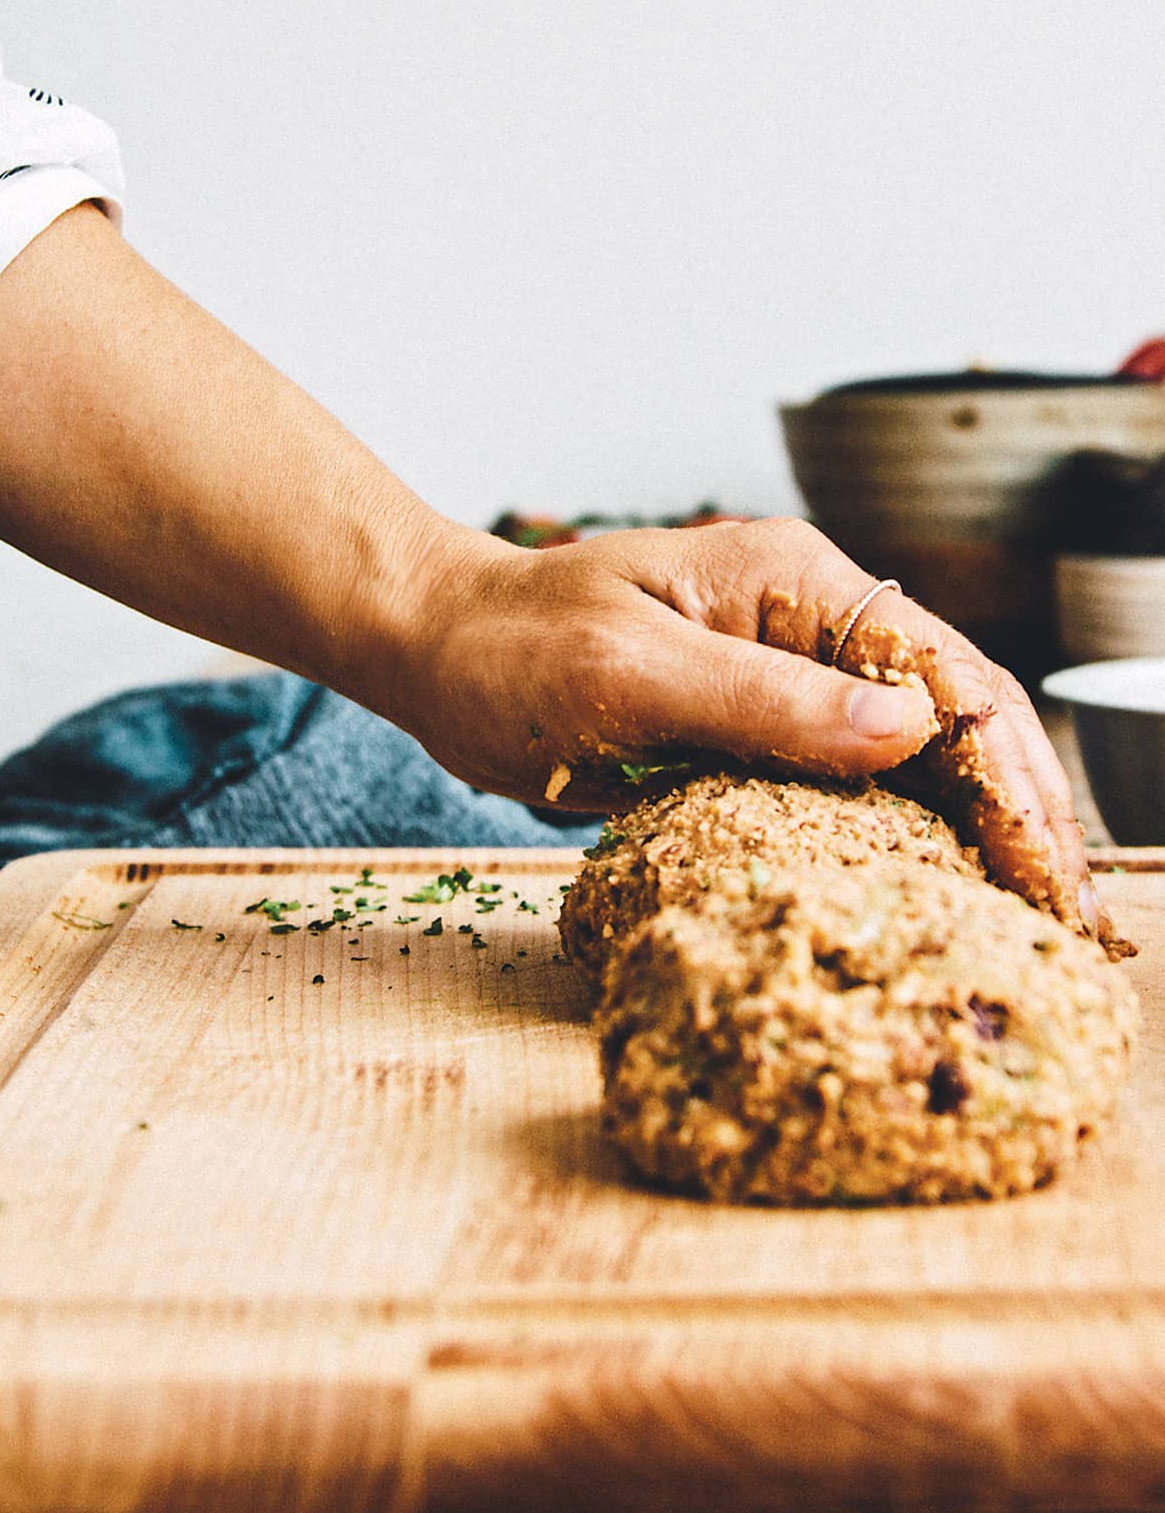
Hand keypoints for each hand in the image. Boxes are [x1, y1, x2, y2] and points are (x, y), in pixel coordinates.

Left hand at [397, 517, 1095, 934]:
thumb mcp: (627, 673)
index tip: (1044, 875)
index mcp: (798, 586)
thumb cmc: (511, 647)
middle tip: (1075, 924)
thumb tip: (907, 730)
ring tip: (1040, 925)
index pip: (944, 678)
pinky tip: (941, 898)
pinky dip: (907, 840)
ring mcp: (788, 682)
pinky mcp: (758, 732)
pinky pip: (852, 788)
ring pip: (917, 759)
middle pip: (955, 718)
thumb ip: (763, 700)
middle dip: (1024, 814)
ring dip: (982, 833)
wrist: (438, 652)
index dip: (1008, 778)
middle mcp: (811, 628)